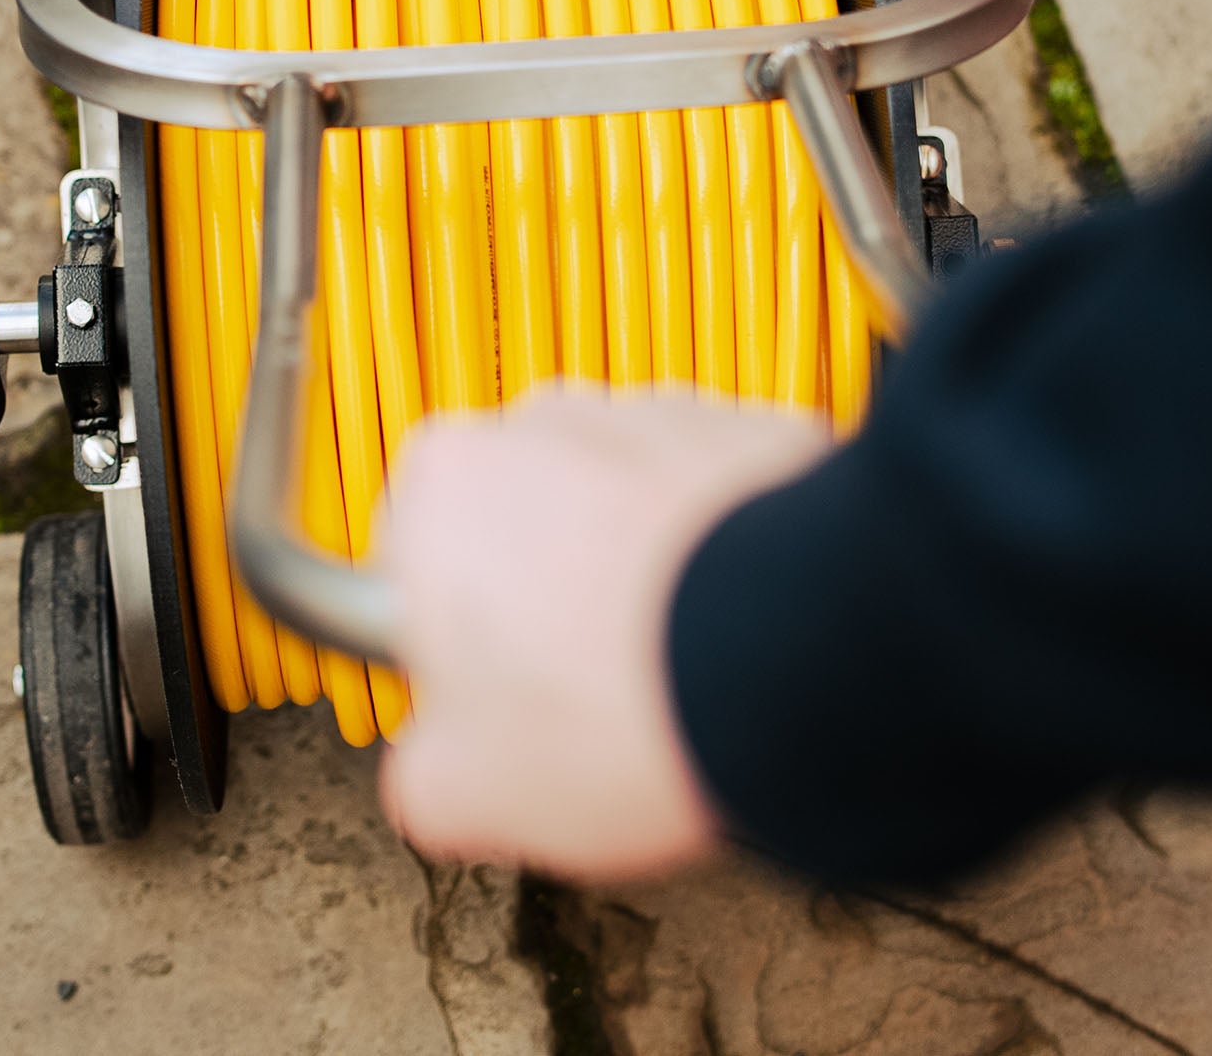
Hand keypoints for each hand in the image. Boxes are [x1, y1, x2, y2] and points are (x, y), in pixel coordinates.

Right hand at [377, 388, 830, 881]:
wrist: (805, 654)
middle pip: (514, 525)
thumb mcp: (464, 797)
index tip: (495, 700)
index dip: (451, 648)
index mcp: (441, 486)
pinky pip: (702, 496)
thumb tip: (437, 775)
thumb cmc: (622, 708)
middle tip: (590, 696)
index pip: (407, 564)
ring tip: (675, 666)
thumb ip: (419, 776)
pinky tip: (736, 626)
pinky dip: (711, 549)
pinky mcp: (742, 426)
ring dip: (631, 570)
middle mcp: (535, 423)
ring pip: (612, 505)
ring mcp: (645, 414)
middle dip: (542, 599)